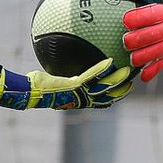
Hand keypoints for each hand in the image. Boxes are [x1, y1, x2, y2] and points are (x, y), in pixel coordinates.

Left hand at [0, 58, 132, 109]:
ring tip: (128, 70)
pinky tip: (110, 60)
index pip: (101, 102)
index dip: (113, 97)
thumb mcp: (51, 81)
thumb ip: (59, 76)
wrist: (30, 93)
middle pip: (108, 97)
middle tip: (132, 82)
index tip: (122, 90)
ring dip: (118, 79)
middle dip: (121, 90)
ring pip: (105, 87)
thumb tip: (58, 63)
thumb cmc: (36, 88)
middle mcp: (81, 99)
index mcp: (78, 100)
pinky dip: (101, 68)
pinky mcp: (75, 85)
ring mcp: (79, 93)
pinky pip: (93, 76)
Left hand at [123, 4, 162, 81]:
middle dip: (136, 40)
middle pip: (153, 36)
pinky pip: (162, 64)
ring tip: (132, 58)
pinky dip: (152, 71)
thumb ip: (144, 2)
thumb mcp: (159, 2)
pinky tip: (143, 76)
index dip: (136, 19)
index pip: (150, 15)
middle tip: (126, 41)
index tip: (126, 21)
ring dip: (142, 57)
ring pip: (157, 52)